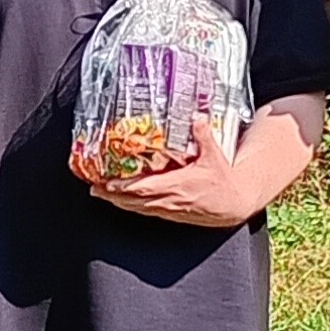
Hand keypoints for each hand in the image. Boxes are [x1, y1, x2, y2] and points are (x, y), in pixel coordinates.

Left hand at [96, 110, 264, 227]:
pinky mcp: (172, 214)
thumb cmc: (223, 181)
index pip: (145, 188)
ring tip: (101, 193)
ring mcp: (170, 209)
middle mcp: (170, 200)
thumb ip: (203, 135)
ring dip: (119, 202)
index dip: (125, 187)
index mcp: (178, 185)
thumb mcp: (215, 155)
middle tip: (95, 188)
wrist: (234, 204)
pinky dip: (132, 206)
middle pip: (135, 201)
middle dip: (113, 195)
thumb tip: (197, 116)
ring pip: (139, 208)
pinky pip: (147, 211)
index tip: (108, 183)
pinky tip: (123, 201)